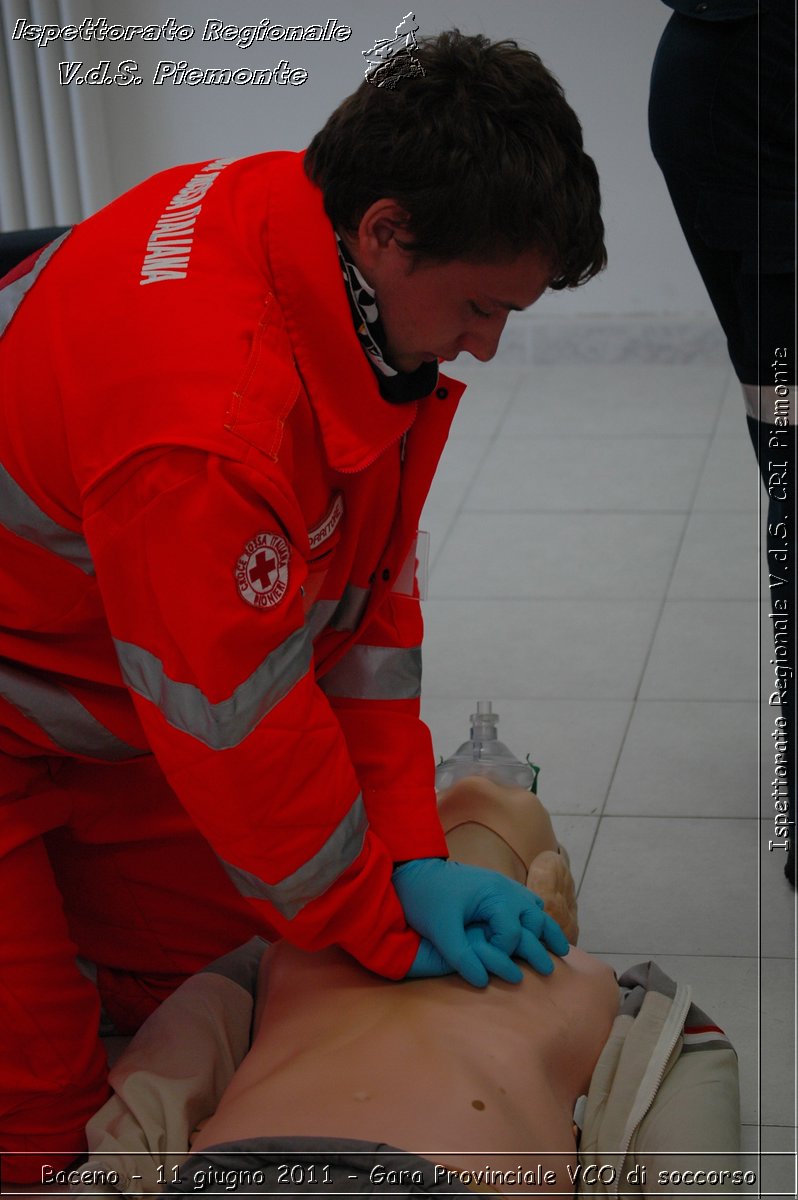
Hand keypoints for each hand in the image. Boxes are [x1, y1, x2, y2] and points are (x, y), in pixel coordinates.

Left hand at [393, 858, 568, 986]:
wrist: (415, 870)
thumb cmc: (427, 900)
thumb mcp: (441, 931)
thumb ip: (462, 956)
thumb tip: (483, 981)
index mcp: (494, 896)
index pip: (513, 932)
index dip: (505, 952)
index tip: (492, 964)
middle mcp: (505, 888)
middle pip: (536, 918)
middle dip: (545, 943)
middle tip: (552, 969)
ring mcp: (503, 885)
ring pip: (535, 909)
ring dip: (545, 929)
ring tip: (560, 950)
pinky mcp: (496, 886)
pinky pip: (524, 901)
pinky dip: (534, 917)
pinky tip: (534, 931)